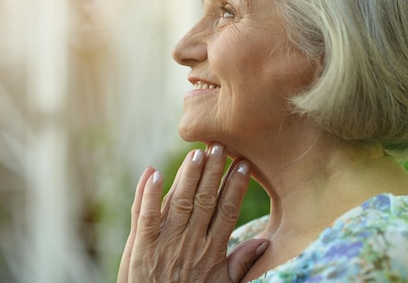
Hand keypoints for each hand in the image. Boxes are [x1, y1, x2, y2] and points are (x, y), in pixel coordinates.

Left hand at [117, 143, 268, 282]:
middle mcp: (191, 242)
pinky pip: (147, 216)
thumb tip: (264, 242)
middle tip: (220, 145)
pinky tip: (154, 173)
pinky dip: (149, 194)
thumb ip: (240, 262)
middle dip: (213, 171)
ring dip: (188, 175)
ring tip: (197, 152)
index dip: (236, 186)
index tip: (242, 163)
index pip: (228, 211)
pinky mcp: (143, 246)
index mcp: (212, 250)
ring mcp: (166, 242)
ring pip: (180, 201)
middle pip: (205, 200)